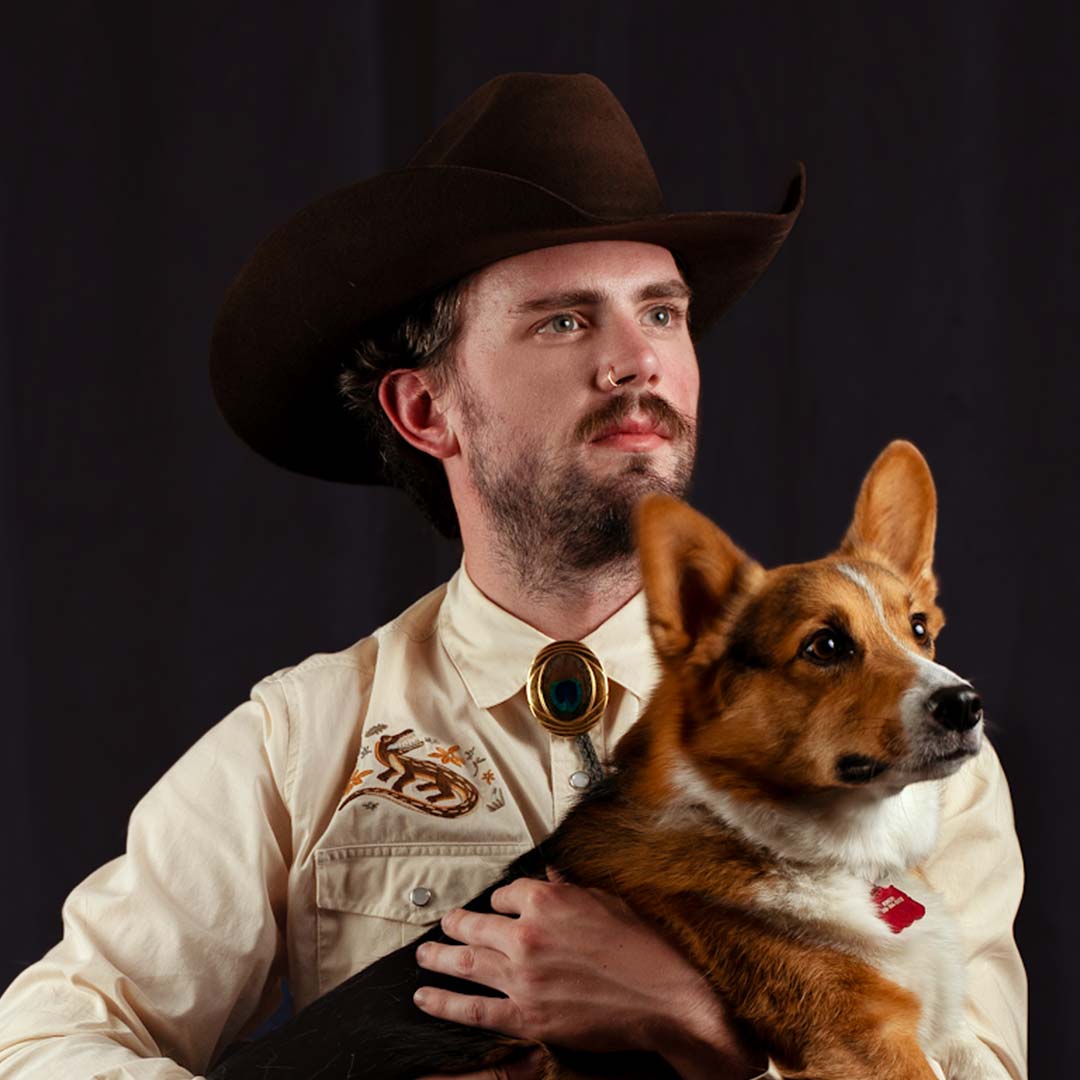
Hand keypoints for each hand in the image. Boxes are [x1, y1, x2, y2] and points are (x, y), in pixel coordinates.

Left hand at [412, 869, 765, 1077]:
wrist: (662, 997)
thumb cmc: (641, 948)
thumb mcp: (605, 902)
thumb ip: (570, 889)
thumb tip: (551, 874)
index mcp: (547, 899)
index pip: (505, 894)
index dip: (499, 902)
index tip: (496, 908)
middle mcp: (527, 932)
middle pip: (475, 924)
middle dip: (454, 924)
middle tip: (442, 925)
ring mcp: (523, 974)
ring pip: (465, 962)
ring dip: (438, 958)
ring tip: (423, 956)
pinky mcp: (526, 1013)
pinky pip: (473, 1008)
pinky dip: (444, 1003)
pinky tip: (425, 998)